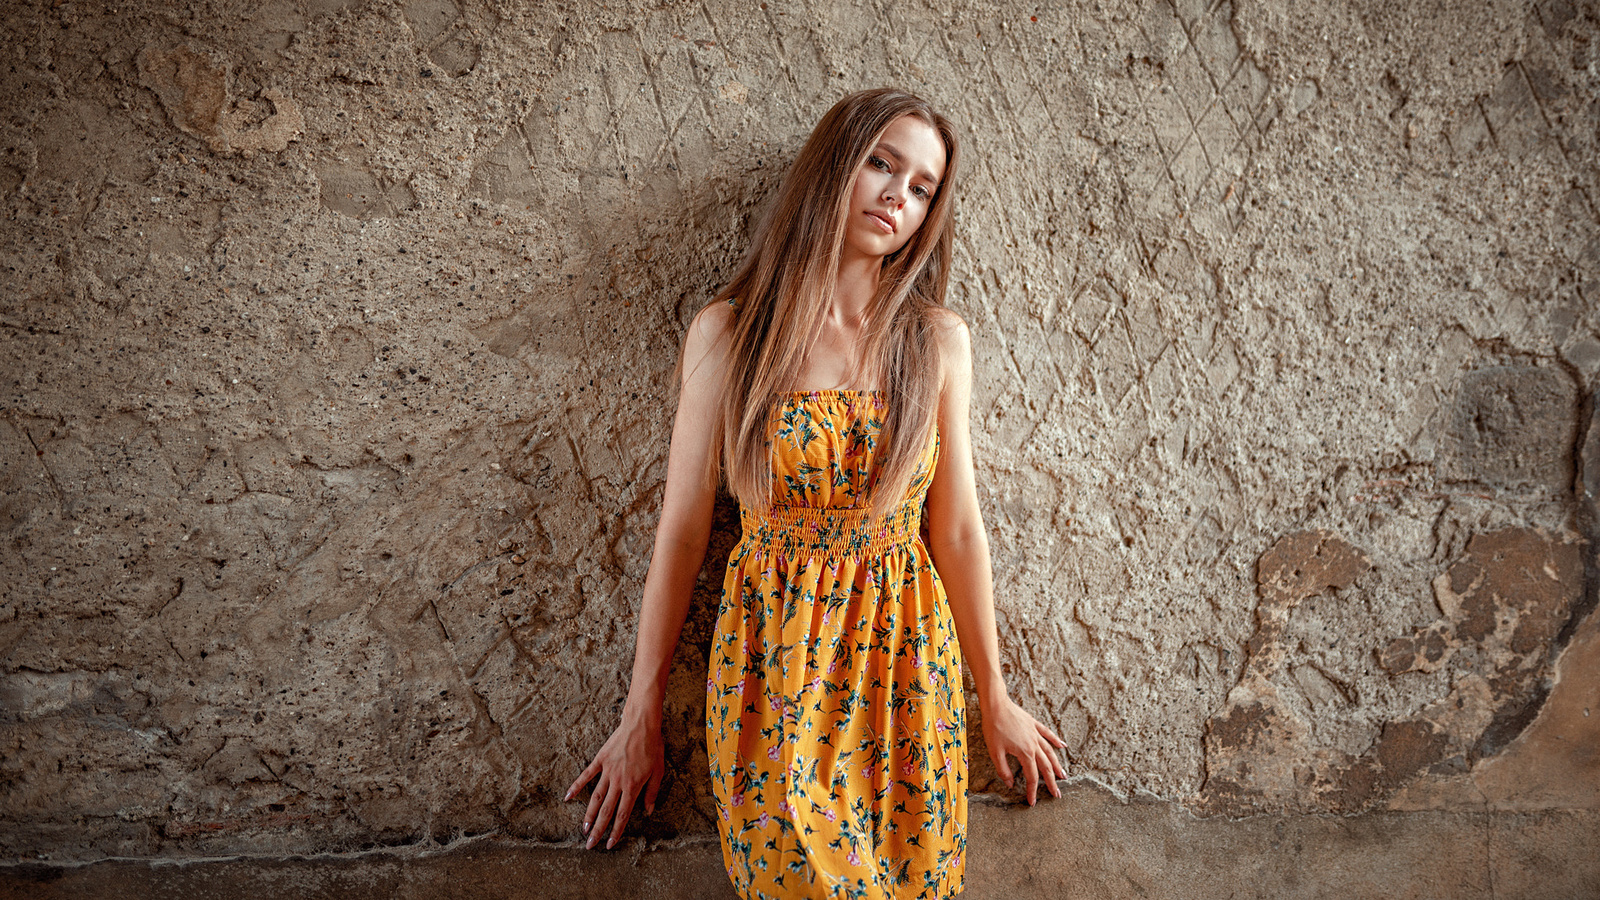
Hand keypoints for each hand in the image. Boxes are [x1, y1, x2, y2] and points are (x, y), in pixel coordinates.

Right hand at [564, 714, 664, 848]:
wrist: (641, 724)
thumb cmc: (653, 747)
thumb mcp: (658, 771)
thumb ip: (651, 793)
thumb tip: (648, 811)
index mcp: (633, 786)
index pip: (622, 814)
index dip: (616, 831)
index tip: (609, 845)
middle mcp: (618, 781)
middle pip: (606, 810)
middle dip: (598, 830)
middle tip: (589, 845)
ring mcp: (608, 770)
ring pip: (595, 797)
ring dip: (589, 814)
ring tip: (583, 829)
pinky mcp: (601, 760)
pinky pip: (586, 775)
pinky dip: (576, 786)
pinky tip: (568, 797)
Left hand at [980, 694, 1067, 805]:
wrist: (996, 705)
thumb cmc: (993, 728)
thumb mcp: (995, 752)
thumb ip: (1004, 770)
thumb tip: (1010, 784)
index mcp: (1025, 753)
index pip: (1032, 776)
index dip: (1033, 791)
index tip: (1032, 802)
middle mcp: (1034, 745)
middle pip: (1046, 767)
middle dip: (1052, 782)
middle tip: (1057, 794)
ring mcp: (1035, 734)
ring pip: (1050, 752)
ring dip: (1058, 765)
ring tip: (1064, 776)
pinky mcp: (1033, 724)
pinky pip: (1048, 734)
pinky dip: (1056, 741)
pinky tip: (1063, 746)